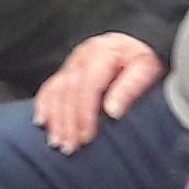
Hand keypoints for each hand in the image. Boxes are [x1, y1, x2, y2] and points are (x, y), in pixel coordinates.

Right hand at [32, 32, 164, 151]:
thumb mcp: (146, 69)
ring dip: (54, 118)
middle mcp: (83, 55)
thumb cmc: (143, 58)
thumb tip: (113, 110)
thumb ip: (130, 88)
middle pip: (69, 91)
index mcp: (103, 53)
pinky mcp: (68, 69)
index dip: (85, 113)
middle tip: (69, 146)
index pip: (88, 86)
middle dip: (67, 121)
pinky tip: (42, 121)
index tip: (87, 137)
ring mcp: (73, 62)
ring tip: (56, 141)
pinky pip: (50, 86)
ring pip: (56, 90)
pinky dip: (44, 104)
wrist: (138, 42)